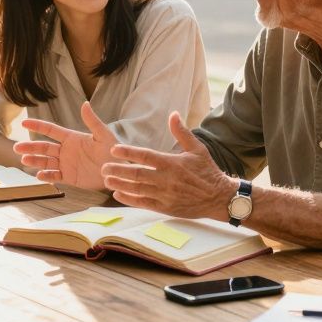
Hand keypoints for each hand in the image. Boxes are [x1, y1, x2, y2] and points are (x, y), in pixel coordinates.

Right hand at [16, 102, 117, 189]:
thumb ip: (92, 121)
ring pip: (46, 162)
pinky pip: (55, 176)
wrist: (119, 172)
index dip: (38, 126)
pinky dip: (46, 176)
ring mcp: (67, 164)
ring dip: (35, 161)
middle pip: (44, 147)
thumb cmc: (114, 152)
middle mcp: (66, 150)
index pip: (51, 130)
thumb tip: (85, 103)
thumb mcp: (104, 135)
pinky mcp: (70, 177)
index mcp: (72, 138)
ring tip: (24, 160)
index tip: (24, 122)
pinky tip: (39, 175)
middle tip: (17, 148)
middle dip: (30, 147)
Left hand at [101, 112, 235, 219]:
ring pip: (136, 189)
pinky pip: (143, 203)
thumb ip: (182, 132)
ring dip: (119, 184)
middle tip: (103, 167)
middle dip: (117, 170)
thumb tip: (173, 113)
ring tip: (106, 179)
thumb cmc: (207, 171)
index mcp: (172, 163)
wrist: (218, 198)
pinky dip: (129, 199)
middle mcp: (166, 179)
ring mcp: (164, 195)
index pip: (145, 156)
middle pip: (136, 174)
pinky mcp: (165, 207)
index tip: (114, 149)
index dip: (128, 152)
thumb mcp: (198, 148)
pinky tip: (118, 194)